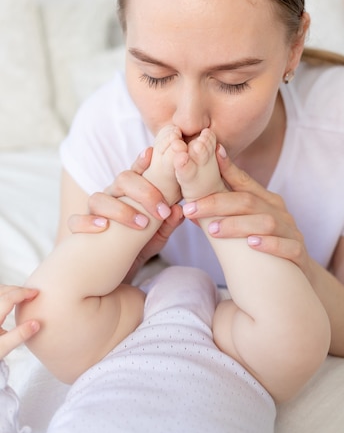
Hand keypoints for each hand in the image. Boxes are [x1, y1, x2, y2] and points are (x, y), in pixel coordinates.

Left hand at [0, 286, 39, 358]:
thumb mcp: (3, 348)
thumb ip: (19, 335)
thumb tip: (36, 323)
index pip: (9, 298)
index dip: (24, 293)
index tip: (35, 293)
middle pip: (3, 291)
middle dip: (18, 289)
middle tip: (31, 294)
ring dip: (10, 290)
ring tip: (21, 297)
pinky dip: (4, 294)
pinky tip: (9, 301)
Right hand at [67, 147, 183, 270]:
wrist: (111, 278)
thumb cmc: (136, 250)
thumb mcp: (155, 238)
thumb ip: (167, 225)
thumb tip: (179, 210)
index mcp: (130, 194)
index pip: (136, 172)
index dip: (142, 160)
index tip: (153, 154)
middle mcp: (112, 197)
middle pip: (122, 180)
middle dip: (144, 191)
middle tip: (161, 211)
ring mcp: (94, 212)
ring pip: (99, 198)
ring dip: (121, 210)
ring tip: (141, 225)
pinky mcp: (80, 231)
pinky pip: (76, 221)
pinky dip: (87, 222)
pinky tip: (102, 227)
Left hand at [183, 146, 311, 276]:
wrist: (300, 277)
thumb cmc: (268, 245)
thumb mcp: (250, 224)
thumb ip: (226, 214)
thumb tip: (190, 205)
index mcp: (267, 201)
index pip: (244, 182)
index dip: (226, 170)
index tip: (203, 162)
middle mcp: (280, 212)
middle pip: (249, 201)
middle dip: (217, 203)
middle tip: (191, 209)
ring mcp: (291, 232)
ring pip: (266, 222)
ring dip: (237, 225)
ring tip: (213, 230)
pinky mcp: (298, 253)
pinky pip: (288, 246)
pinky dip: (270, 244)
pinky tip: (251, 244)